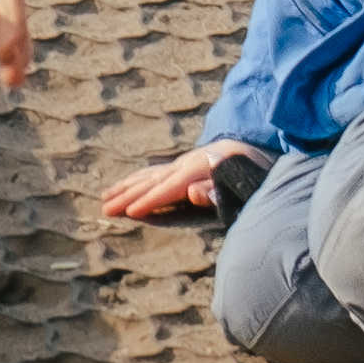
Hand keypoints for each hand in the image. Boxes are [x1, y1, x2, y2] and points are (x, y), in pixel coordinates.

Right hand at [98, 138, 263, 224]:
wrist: (259, 150)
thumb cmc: (253, 174)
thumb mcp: (244, 183)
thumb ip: (220, 190)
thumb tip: (194, 192)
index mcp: (201, 169)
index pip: (171, 188)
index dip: (151, 201)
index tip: (130, 212)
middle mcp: (188, 163)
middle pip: (153, 181)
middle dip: (128, 195)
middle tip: (105, 209)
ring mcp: (183, 162)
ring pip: (148, 175)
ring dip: (125, 187)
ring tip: (104, 199)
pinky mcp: (182, 165)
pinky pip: (153, 172)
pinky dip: (136, 179)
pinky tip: (124, 186)